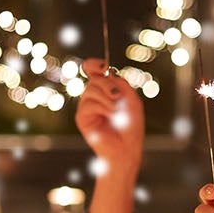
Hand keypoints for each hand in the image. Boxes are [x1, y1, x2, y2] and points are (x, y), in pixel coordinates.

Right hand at [75, 59, 144, 179]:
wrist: (127, 148)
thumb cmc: (131, 126)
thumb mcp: (131, 100)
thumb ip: (120, 83)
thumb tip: (106, 72)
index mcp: (105, 90)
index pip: (93, 71)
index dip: (94, 65)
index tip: (102, 65)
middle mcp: (94, 96)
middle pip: (94, 79)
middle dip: (107, 85)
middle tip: (118, 97)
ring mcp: (86, 106)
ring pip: (90, 90)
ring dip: (107, 98)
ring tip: (117, 111)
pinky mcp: (82, 118)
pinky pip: (88, 104)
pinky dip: (102, 108)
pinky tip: (111, 116)